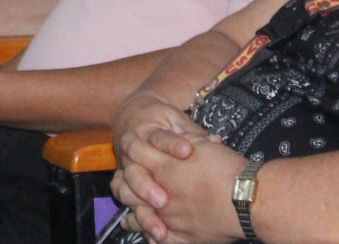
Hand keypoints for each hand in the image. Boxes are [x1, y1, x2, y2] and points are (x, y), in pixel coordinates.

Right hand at [110, 92, 204, 219]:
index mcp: (148, 130)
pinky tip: (151, 222)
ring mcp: (126, 163)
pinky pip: (123, 193)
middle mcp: (133, 147)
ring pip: (128, 182)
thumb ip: (193, 133)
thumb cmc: (160, 119)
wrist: (130, 115)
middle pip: (136, 166)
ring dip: (142, 198)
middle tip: (164, 199)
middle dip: (148, 184)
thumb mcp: (176, 119)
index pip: (159, 137)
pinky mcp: (123, 177)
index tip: (187, 152)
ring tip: (160, 212)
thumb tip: (215, 142)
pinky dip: (134, 209)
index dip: (172, 145)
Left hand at [112, 130, 248, 243]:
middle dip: (125, 185)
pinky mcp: (180, 235)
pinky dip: (151, 236)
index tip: (130, 149)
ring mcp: (168, 216)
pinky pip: (158, 239)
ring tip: (128, 217)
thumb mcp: (203, 144)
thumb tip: (178, 134)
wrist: (246, 198)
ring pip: (139, 215)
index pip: (135, 152)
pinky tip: (150, 235)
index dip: (131, 148)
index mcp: (164, 165)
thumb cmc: (227, 169)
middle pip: (130, 187)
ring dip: (133, 214)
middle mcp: (160, 191)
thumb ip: (185, 138)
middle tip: (122, 183)